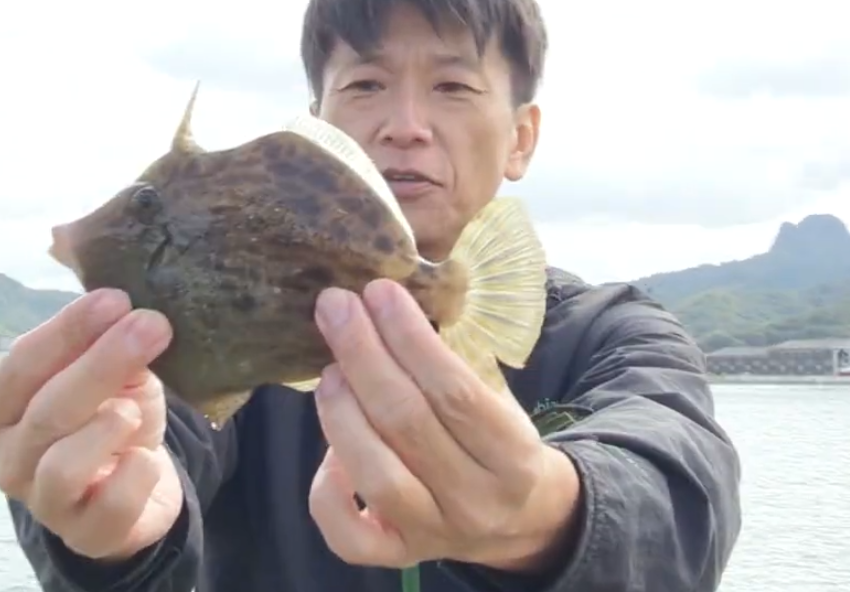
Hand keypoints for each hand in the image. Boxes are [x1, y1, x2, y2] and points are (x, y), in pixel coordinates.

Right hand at [0, 288, 183, 560]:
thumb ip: (106, 338)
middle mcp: (9, 457)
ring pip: (62, 465)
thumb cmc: (111, 416)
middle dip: (102, 362)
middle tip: (151, 326)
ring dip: (106, 427)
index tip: (116, 298)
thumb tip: (120, 297)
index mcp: (0, 409)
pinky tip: (146, 458)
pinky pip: (108, 505)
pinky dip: (133, 477)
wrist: (139, 484)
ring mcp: (43, 501)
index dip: (67, 331)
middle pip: (47, 408)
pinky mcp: (86, 533)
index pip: (22, 364)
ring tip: (135, 409)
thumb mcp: (110, 371)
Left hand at [308, 279, 580, 570]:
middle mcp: (475, 501)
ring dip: (342, 412)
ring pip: (375, 475)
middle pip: (407, 423)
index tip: (379, 292)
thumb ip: (452, 368)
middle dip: (363, 355)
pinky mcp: (397, 557)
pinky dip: (328, 488)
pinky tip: (329, 448)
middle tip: (334, 307)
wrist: (521, 520)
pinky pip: (348, 535)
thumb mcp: (501, 402)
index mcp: (514, 458)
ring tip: (329, 368)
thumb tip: (383, 307)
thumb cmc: (499, 443)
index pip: (455, 392)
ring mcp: (433, 534)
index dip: (411, 338)